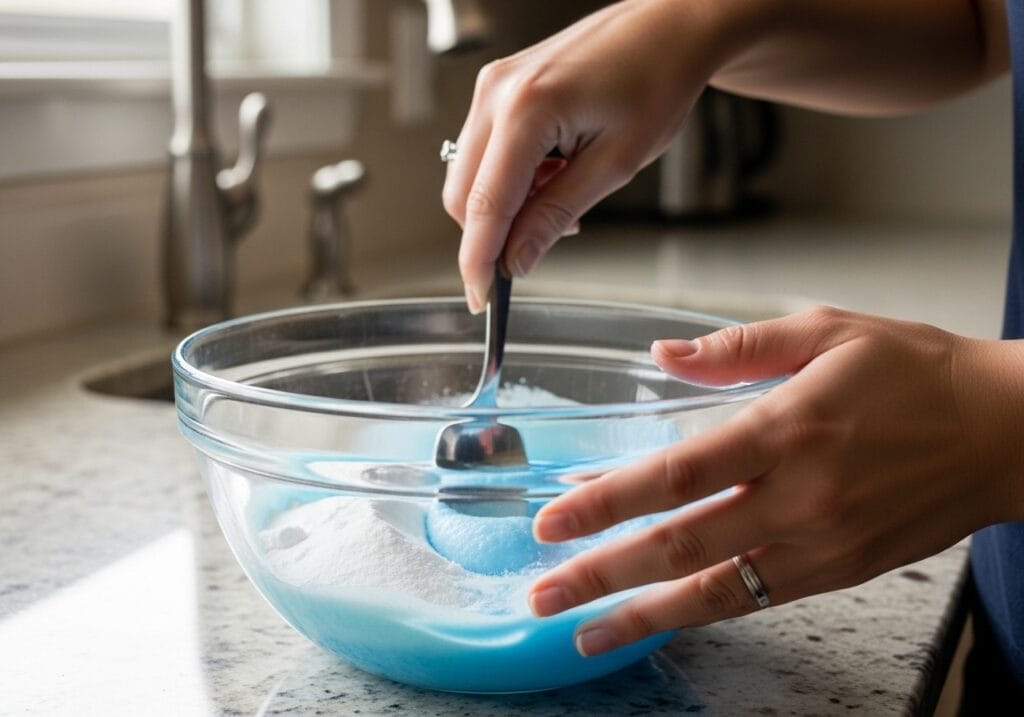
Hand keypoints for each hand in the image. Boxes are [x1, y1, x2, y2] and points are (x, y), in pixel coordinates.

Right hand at [442, 0, 732, 311]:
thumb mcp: (615, 164)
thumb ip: (556, 215)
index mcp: (526, 109)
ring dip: (505, 205)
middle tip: (537, 248)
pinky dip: (510, 178)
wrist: (670, 26)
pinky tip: (553, 172)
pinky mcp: (499, 86)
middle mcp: (496, 93)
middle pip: (462, 195)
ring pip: (470, 175)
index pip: (483, 206)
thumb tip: (516, 261)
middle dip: (492, 234)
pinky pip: (485, 151)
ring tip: (563, 195)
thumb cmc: (657, 80)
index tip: (479, 297)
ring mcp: (493, 86)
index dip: (477, 261)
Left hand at [527, 307, 1023, 656]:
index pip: (677, 473)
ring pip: (713, 590)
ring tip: (582, 630)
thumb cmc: (916, 375)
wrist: (1004, 433)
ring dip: (639, 614)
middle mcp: (800, 495)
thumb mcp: (827, 330)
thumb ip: (736, 348)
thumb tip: (663, 354)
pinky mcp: (839, 573)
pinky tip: (658, 620)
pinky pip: (754, 599)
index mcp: (788, 427)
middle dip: (602, 572)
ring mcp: (820, 544)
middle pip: (681, 543)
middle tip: (543, 590)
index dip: (608, 501)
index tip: (554, 520)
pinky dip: (698, 613)